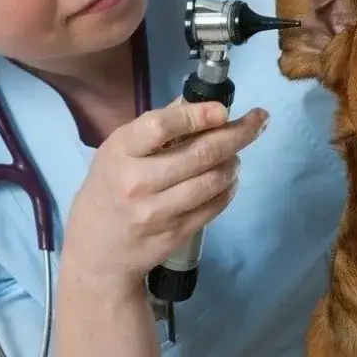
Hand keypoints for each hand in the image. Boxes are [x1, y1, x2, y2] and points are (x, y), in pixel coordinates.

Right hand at [65, 100, 267, 292]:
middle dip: (237, 134)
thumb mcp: (116, 153)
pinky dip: (229, 188)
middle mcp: (138, 182)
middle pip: (199, 154)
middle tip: (258, 121)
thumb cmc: (108, 192)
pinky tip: (229, 179)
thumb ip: (155, 128)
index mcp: (120, 153)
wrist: (98, 252)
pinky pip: (215, 206)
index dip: (197, 115)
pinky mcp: (176, 233)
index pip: (160, 127)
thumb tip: (198, 104)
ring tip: (236, 155)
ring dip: (234, 163)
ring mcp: (158, 211)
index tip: (223, 110)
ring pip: (213, 180)